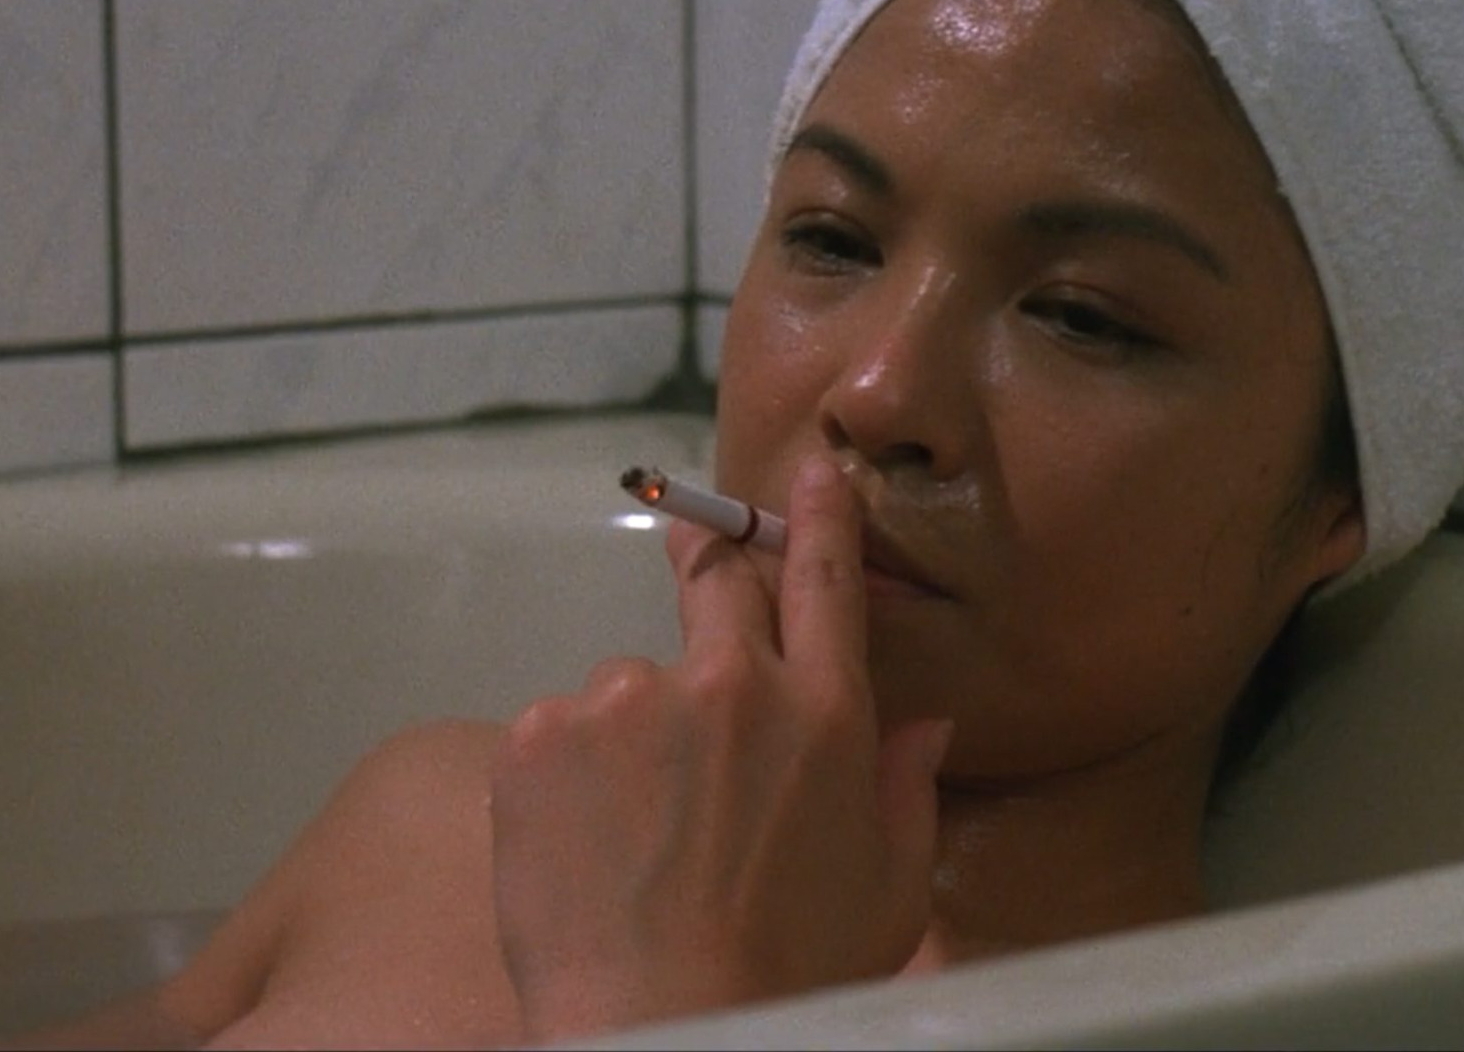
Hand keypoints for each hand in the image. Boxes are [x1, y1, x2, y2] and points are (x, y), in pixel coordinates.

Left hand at [487, 458, 956, 1041]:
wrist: (668, 1030)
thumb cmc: (790, 976)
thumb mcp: (890, 890)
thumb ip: (905, 790)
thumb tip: (924, 726)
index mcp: (824, 714)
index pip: (824, 579)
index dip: (816, 515)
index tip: (807, 468)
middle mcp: (728, 684)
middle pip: (719, 588)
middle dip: (707, 569)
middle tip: (689, 561)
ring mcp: (625, 703)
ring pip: (628, 684)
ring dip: (633, 732)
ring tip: (636, 834)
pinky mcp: (540, 736)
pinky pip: (557, 730)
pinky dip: (566, 774)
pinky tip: (587, 845)